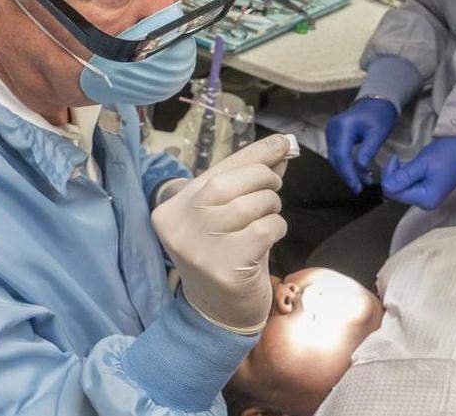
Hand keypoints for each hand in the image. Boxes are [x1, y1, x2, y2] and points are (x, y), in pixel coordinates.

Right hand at [151, 135, 291, 333]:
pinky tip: (269, 237)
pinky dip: (276, 228)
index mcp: (173, 209)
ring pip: (248, 205)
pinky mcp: (223, 267)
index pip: (216, 171)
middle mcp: (178, 226)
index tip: (282, 143)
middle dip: (263, 179)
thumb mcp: (231, 215)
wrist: (220, 314)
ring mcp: (198, 247)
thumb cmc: (228, 255)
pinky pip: (263, 229)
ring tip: (269, 217)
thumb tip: (281, 148)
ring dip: (271, 206)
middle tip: (274, 190)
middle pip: (227, 183)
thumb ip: (249, 182)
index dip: (253, 155)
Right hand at [325, 97, 398, 193]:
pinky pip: (338, 154)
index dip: (349, 174)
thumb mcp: (378, 133)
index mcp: (342, 126)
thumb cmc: (380, 115)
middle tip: (360, 188)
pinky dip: (347, 164)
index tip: (358, 187)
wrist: (377, 101)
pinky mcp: (334, 135)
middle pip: (336, 159)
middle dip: (347, 175)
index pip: (342, 155)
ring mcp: (331, 132)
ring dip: (347, 171)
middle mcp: (332, 129)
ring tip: (362, 182)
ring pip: (335, 158)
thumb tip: (360, 171)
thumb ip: (368, 151)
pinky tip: (358, 172)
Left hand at [381, 133, 455, 209]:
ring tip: (409, 162)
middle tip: (398, 158)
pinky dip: (406, 176)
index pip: (393, 191)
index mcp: (424, 198)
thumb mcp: (424, 162)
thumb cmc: (448, 155)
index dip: (389, 175)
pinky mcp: (426, 192)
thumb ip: (404, 175)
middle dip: (393, 175)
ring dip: (400, 174)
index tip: (395, 158)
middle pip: (396, 192)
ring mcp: (426, 198)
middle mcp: (424, 203)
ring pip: (401, 189)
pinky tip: (413, 166)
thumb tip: (384, 186)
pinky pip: (409, 186)